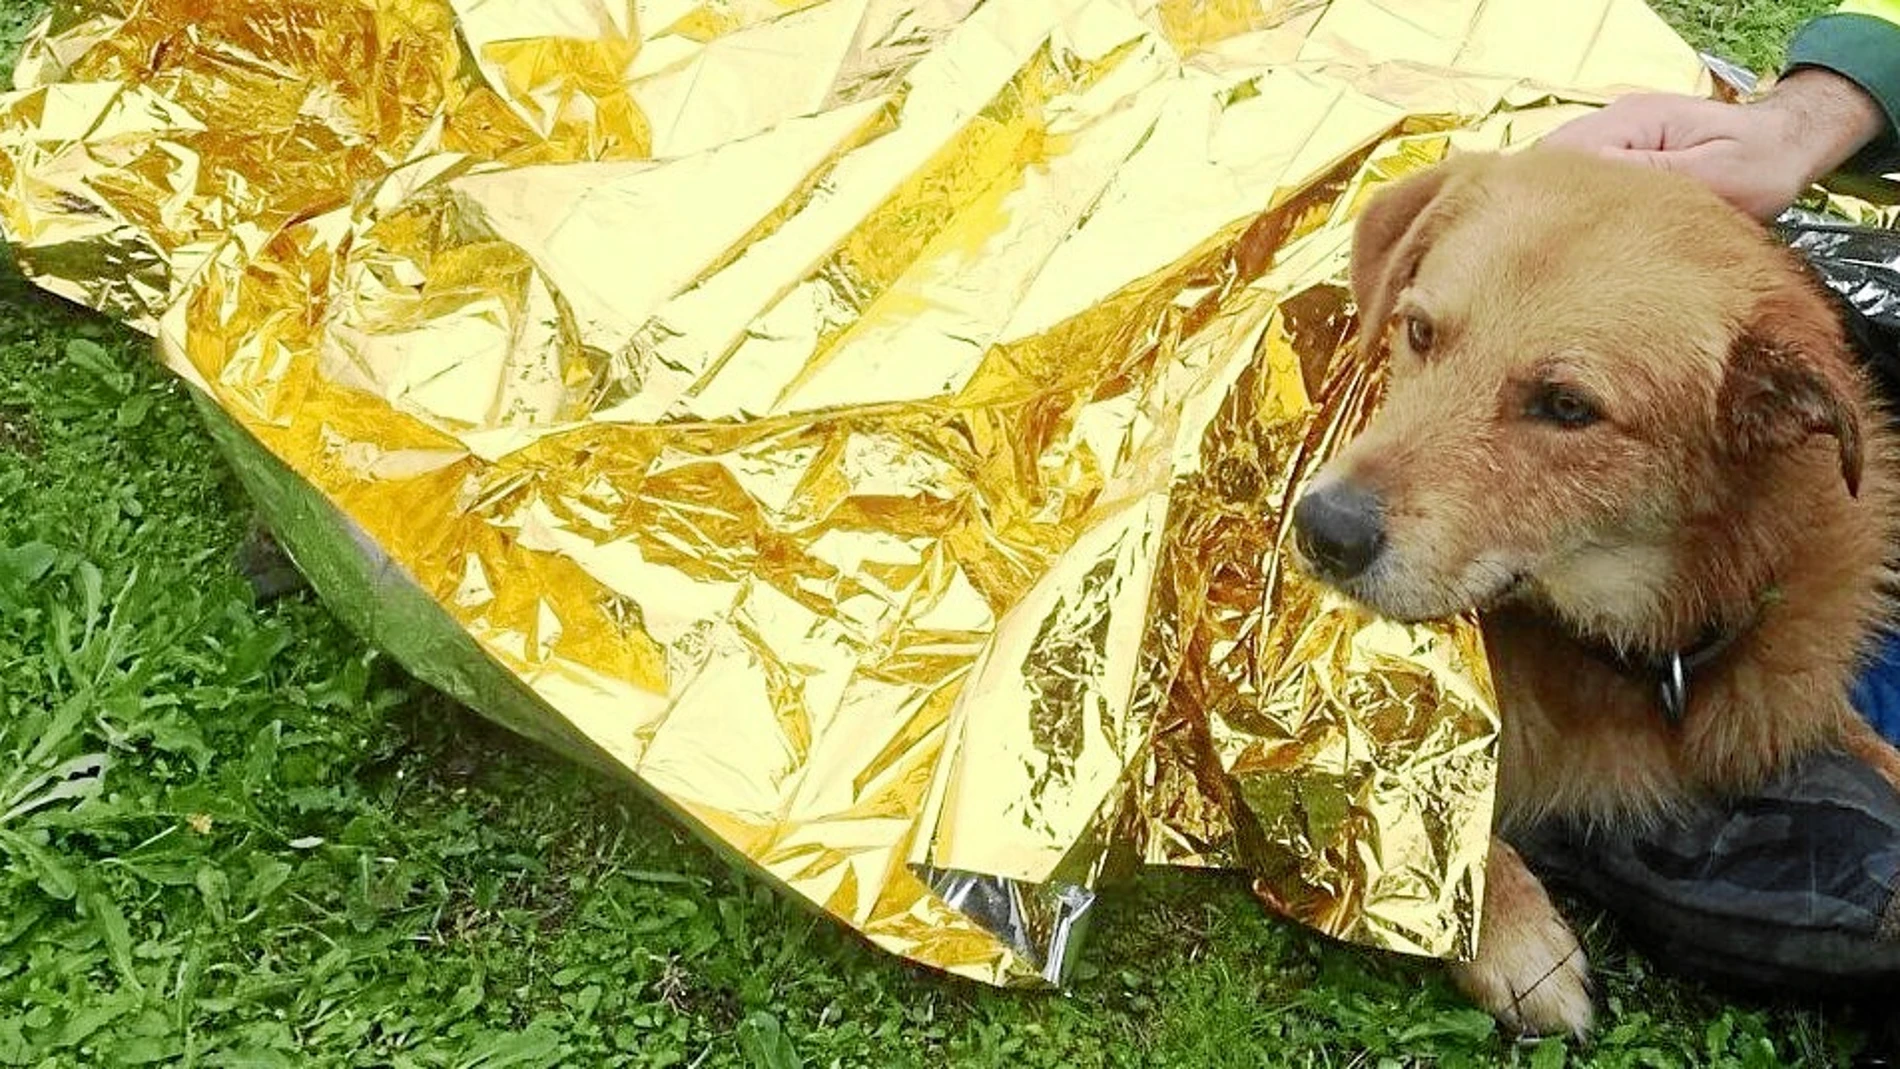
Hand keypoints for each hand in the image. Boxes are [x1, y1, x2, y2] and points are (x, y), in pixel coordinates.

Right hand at [1540, 69, 1886, 219]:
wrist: (1787, 147)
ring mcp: (1617, 132)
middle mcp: (1617, 118)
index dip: (1553, 198)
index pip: (1566, 155)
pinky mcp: (1623, 148)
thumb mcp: (1711, 178)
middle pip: (1553, 159)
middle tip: (1561, 252)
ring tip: (1572, 245)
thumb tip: (1588, 189)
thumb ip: (1649, 177)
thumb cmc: (1760, 165)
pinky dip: (1579, 202)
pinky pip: (1582, 173)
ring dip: (1564, 204)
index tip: (1559, 242)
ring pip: (1563, 168)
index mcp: (1636, 119)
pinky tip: (1587, 231)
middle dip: (1551, 203)